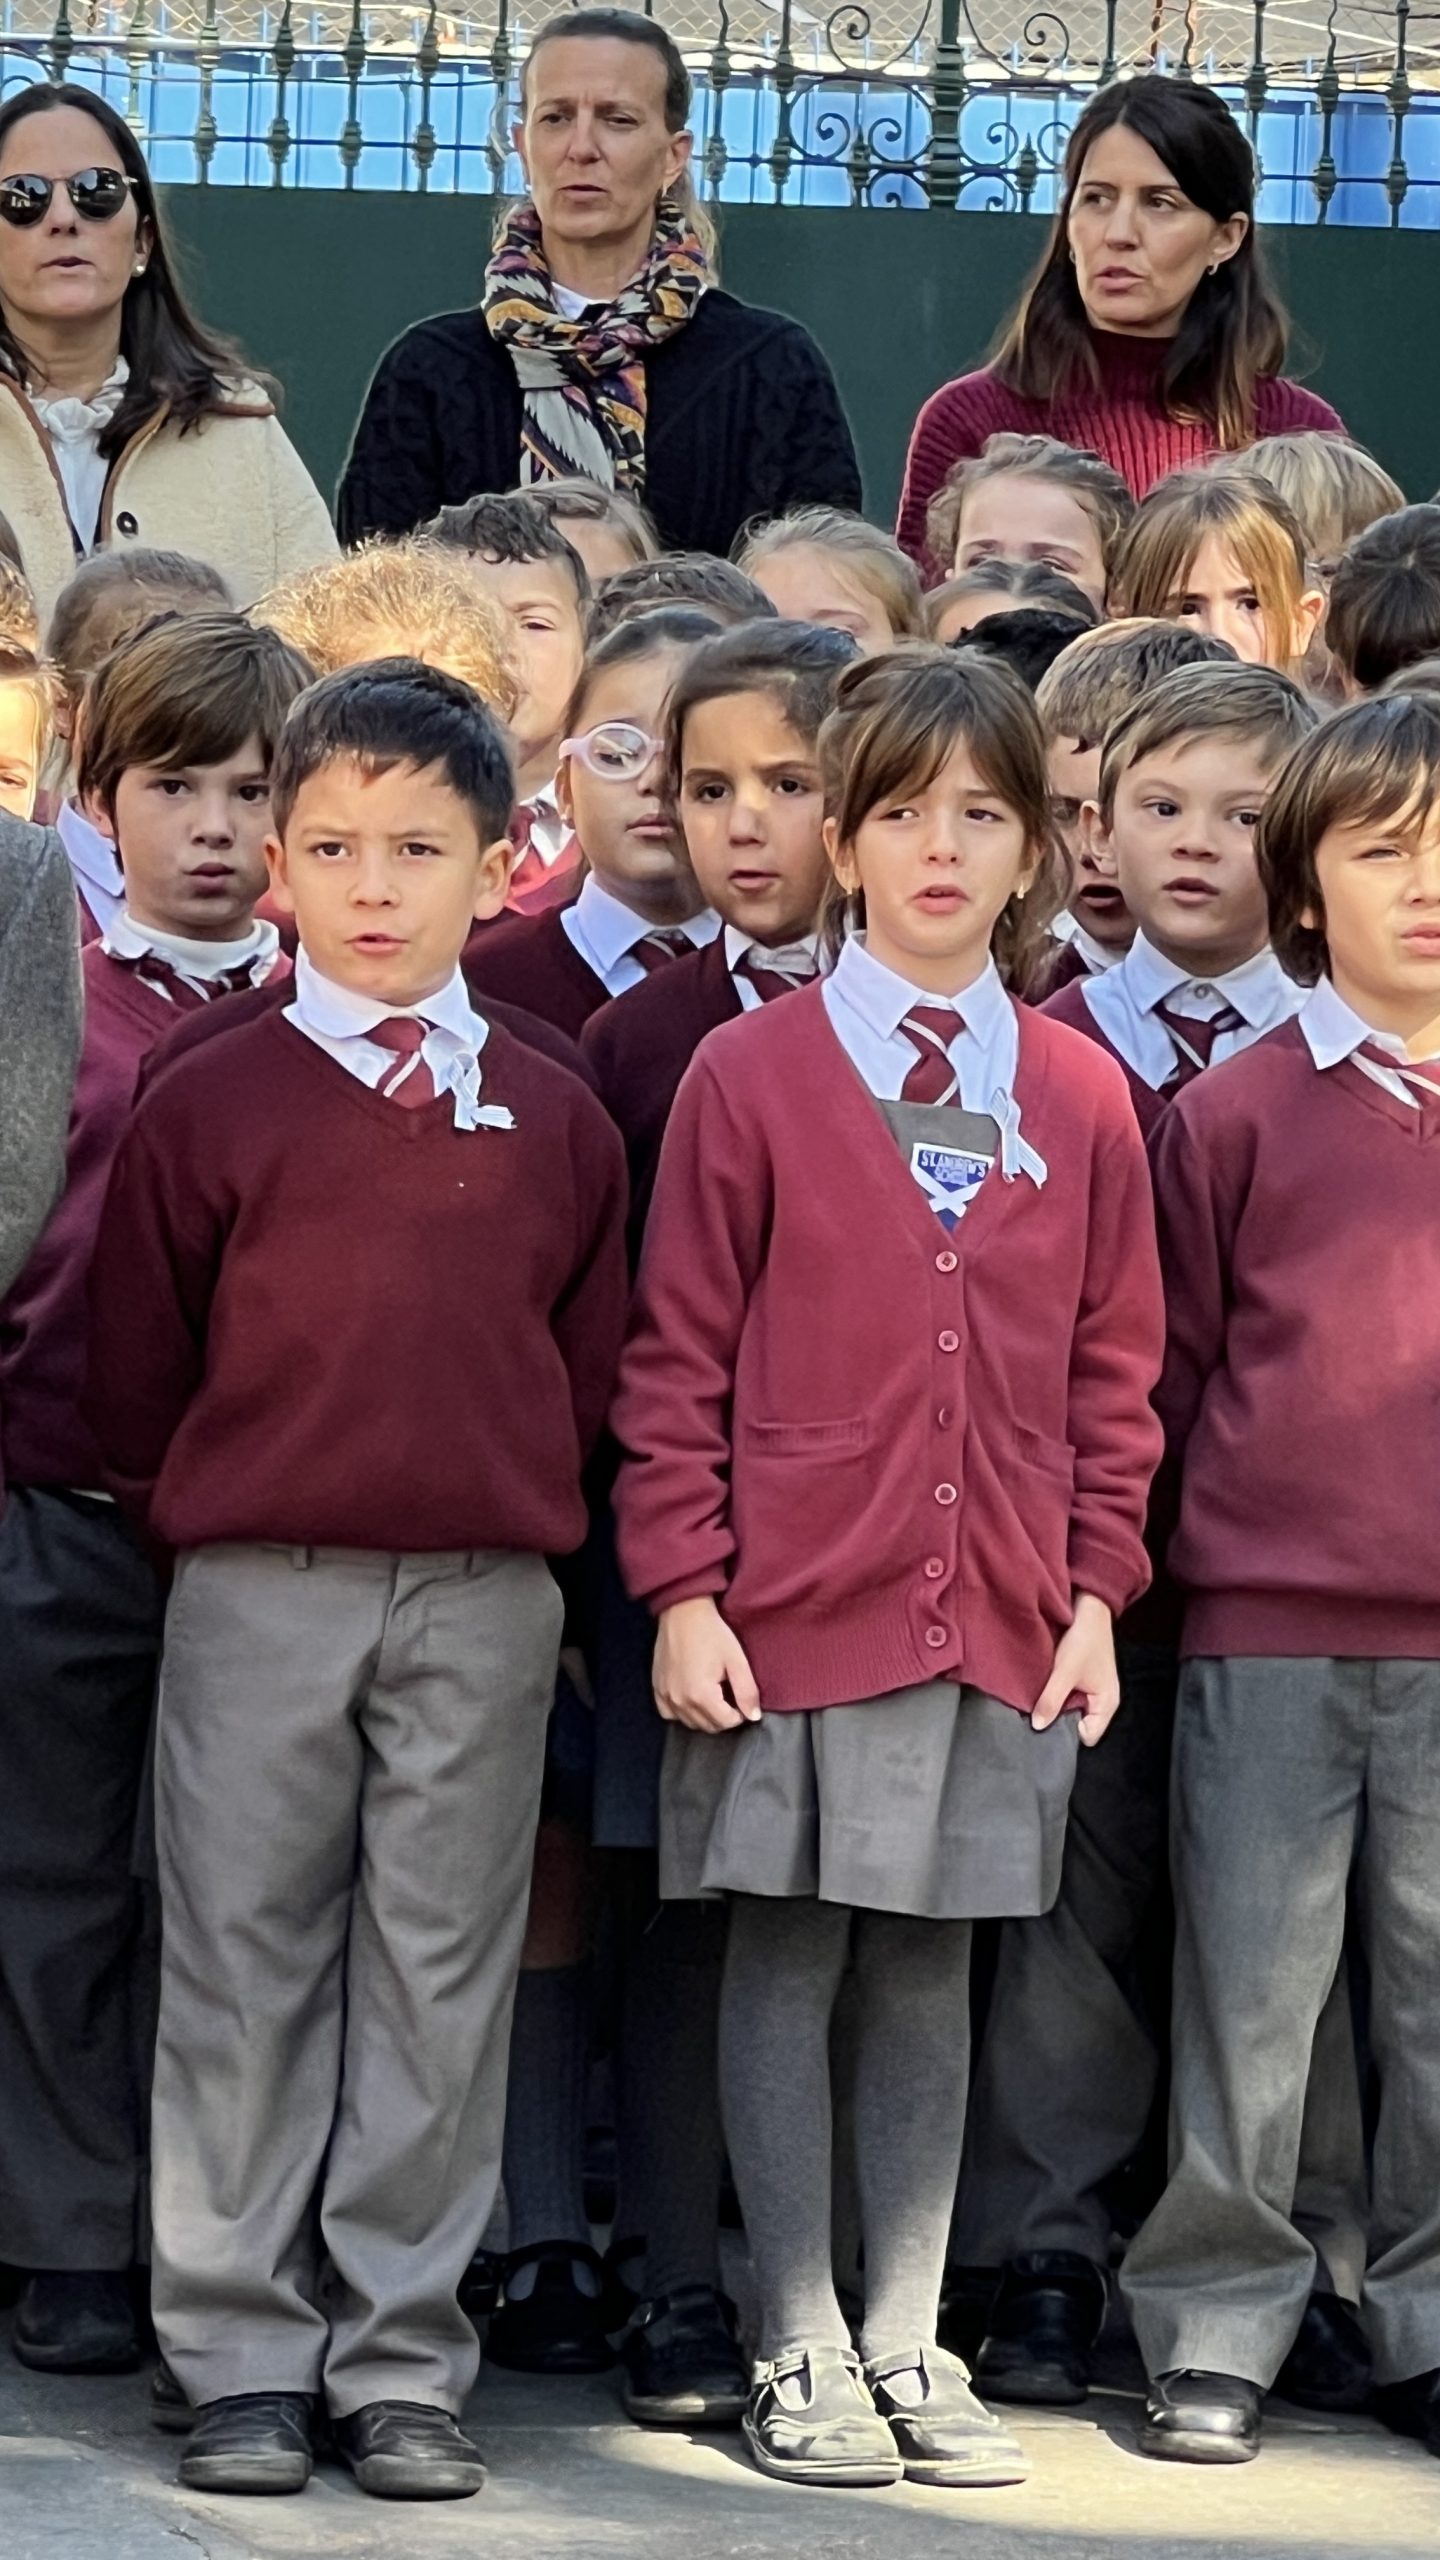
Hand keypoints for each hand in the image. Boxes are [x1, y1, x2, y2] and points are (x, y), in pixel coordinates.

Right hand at [654, 1596, 760, 1732]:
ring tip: (713, 1695)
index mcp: (701, 1695)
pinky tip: (691, 1697)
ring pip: (690, 1723)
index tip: (741, 1697)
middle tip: (729, 1695)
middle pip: (708, 1726)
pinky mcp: (657, 1689)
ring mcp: (665, 1696)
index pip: (726, 1723)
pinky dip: (682, 1712)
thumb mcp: (736, 1660)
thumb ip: (747, 1691)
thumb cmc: (712, 1632)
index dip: (740, 1714)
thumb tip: (754, 1717)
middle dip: (723, 1717)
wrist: (683, 1611)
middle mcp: (680, 1701)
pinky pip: (669, 1714)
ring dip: (704, 1716)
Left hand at [1032, 1591, 1118, 1746]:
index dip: (1066, 1732)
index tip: (1046, 1722)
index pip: (1087, 1736)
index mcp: (1106, 1705)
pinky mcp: (1085, 1679)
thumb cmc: (1084, 1639)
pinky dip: (1058, 1692)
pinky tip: (1046, 1684)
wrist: (1090, 1607)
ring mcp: (1094, 1690)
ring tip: (1041, 1696)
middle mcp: (1103, 1701)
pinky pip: (1069, 1695)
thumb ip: (1051, 1700)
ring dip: (1056, 1704)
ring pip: (1071, 1709)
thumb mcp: (1064, 1671)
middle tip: (1038, 1709)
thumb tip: (1037, 1726)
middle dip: (1059, 1719)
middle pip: (1078, 1724)